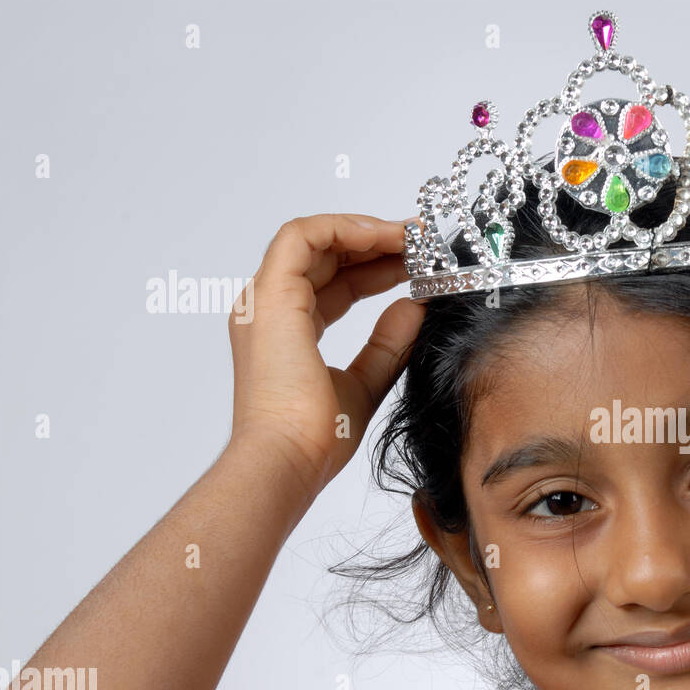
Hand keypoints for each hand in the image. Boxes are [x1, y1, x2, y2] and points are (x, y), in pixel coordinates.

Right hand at [226, 213, 421, 495]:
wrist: (290, 459)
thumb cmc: (317, 439)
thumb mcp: (367, 383)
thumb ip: (388, 344)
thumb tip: (415, 308)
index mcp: (288, 332)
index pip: (335, 285)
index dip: (377, 269)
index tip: (419, 266)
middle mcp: (271, 311)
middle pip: (325, 257)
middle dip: (377, 244)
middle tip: (424, 242)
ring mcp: (265, 301)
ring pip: (312, 239)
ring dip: (364, 231)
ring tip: (411, 236)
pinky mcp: (270, 296)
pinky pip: (302, 237)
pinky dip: (343, 229)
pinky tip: (384, 237)